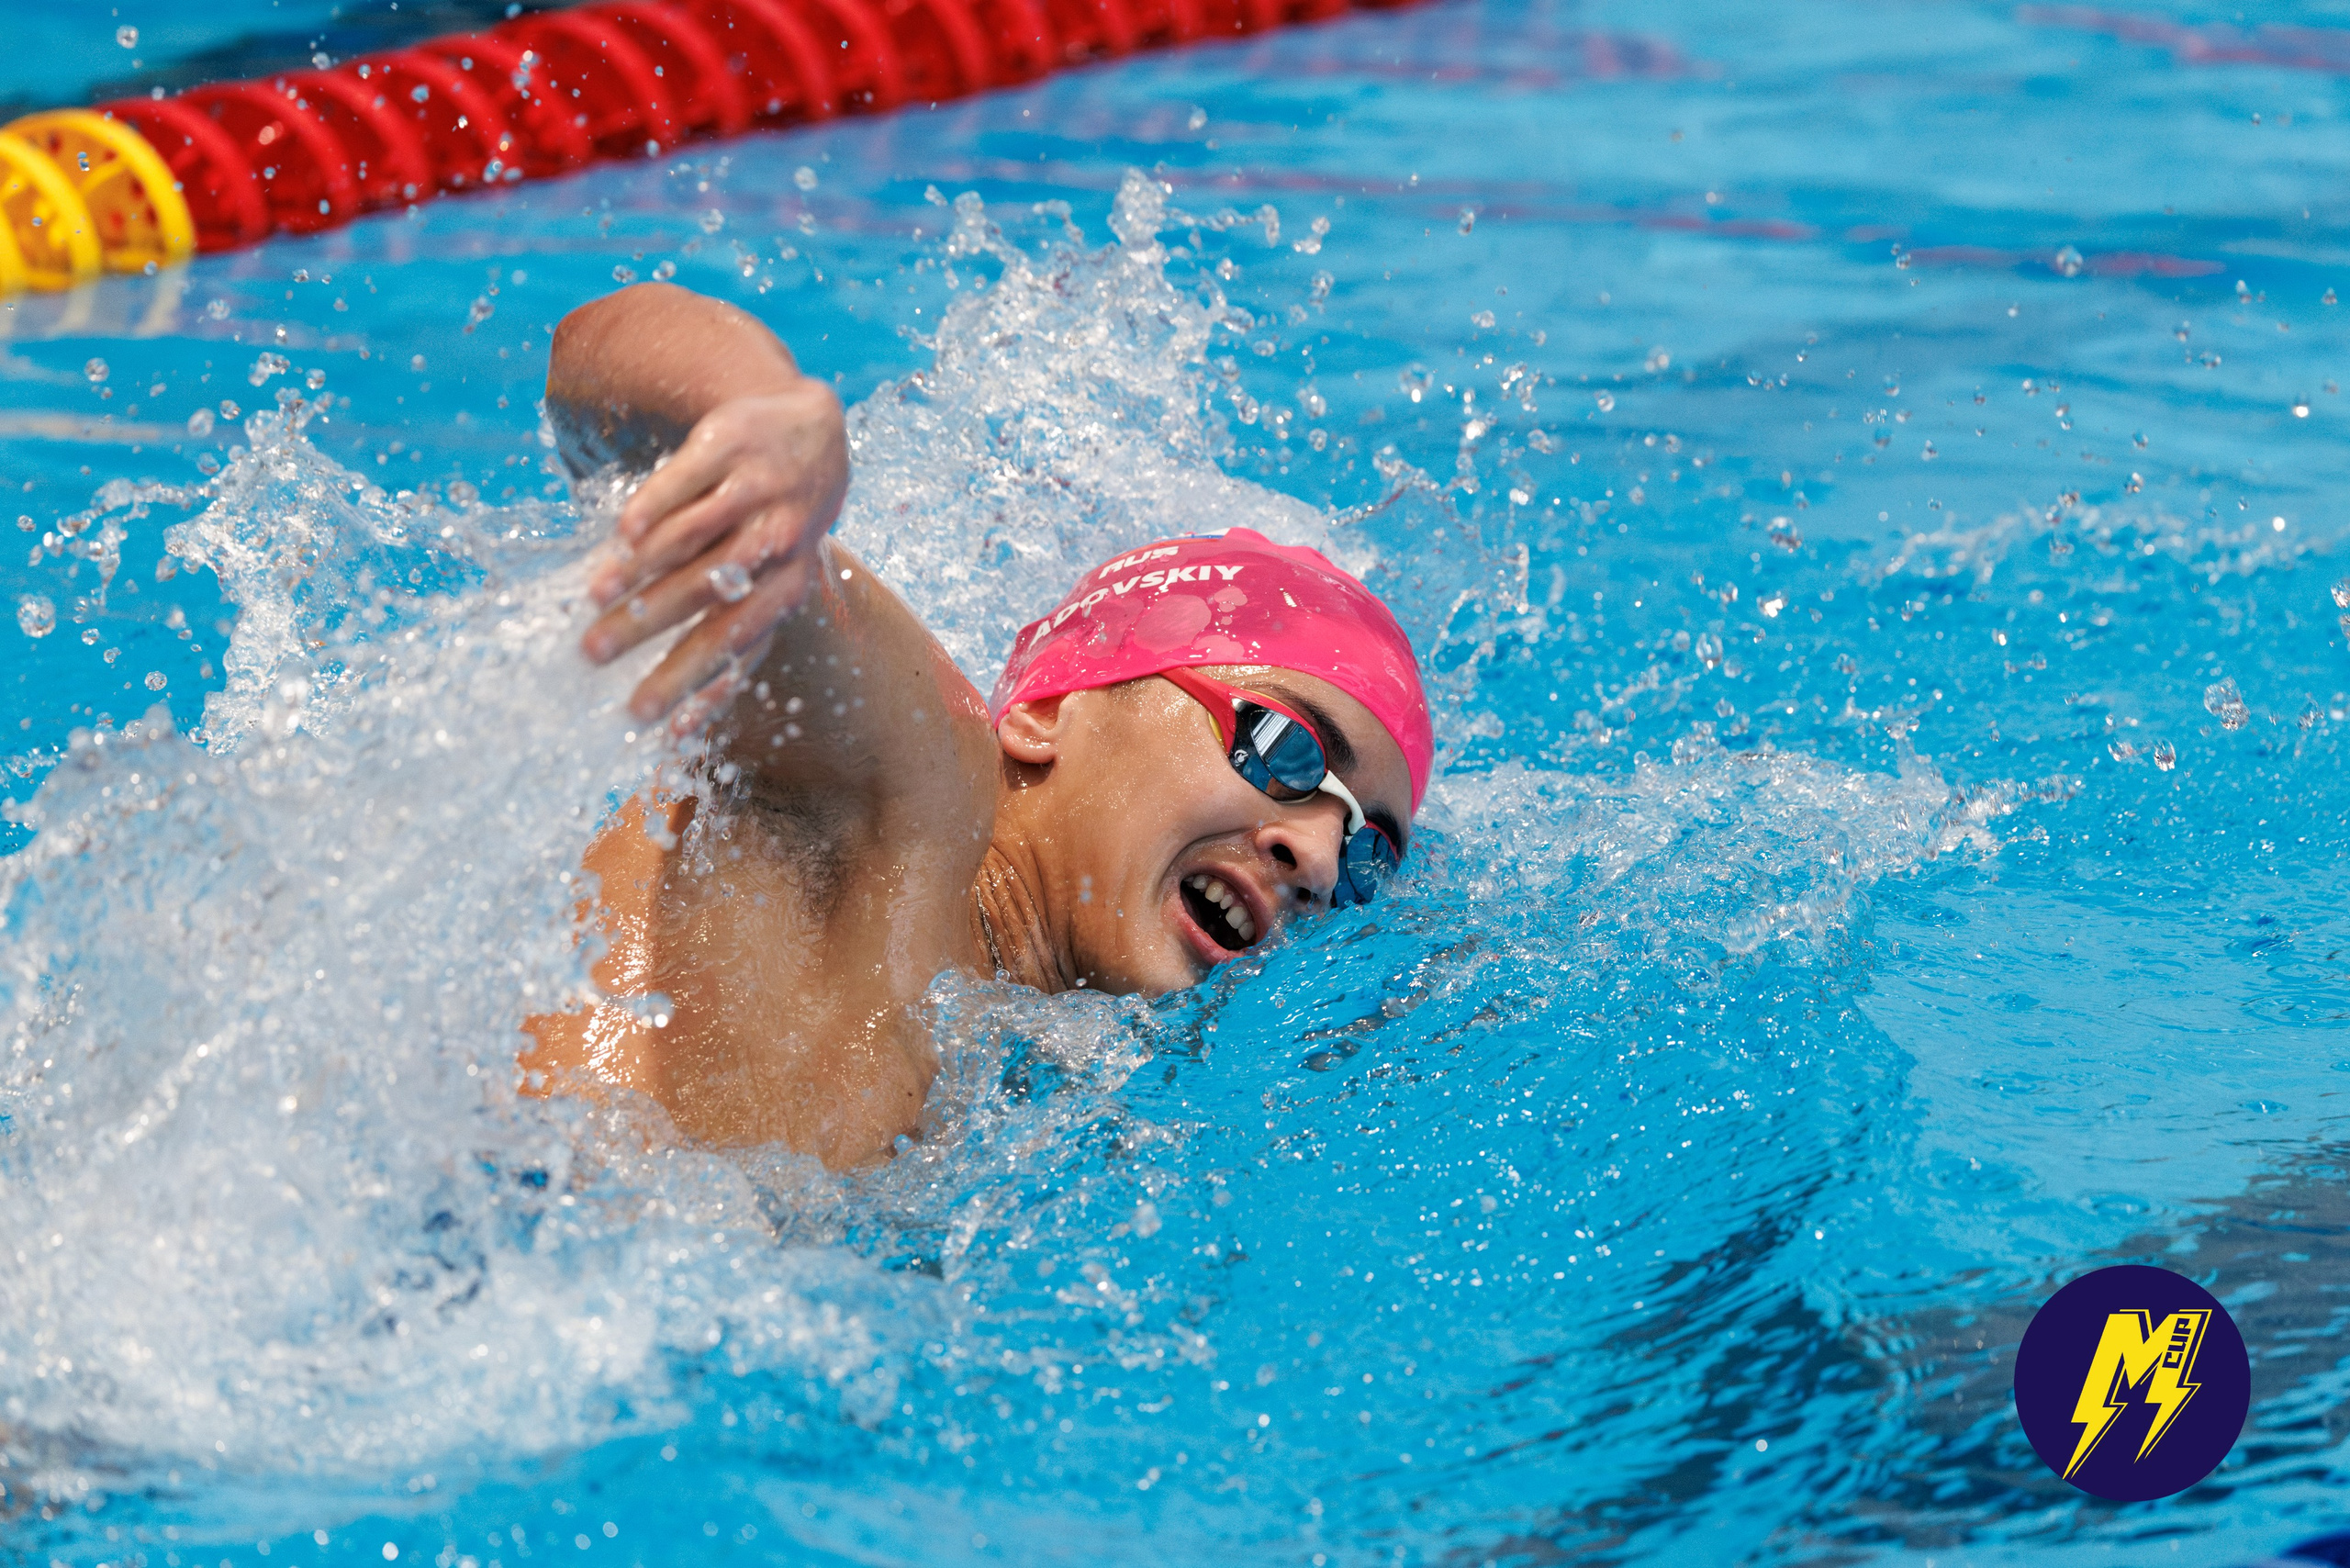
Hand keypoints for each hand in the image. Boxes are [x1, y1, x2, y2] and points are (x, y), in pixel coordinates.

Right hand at [579, 382, 847, 727]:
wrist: (813, 430)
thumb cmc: (781, 530)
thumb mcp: (778, 581)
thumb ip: (737, 634)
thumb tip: (686, 722)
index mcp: (790, 583)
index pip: (736, 640)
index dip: (691, 678)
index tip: (646, 712)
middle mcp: (778, 537)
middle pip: (707, 590)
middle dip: (648, 626)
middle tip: (593, 654)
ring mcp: (755, 489)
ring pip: (690, 536)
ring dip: (639, 569)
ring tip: (594, 597)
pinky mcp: (728, 445)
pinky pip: (684, 481)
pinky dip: (653, 508)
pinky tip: (623, 534)